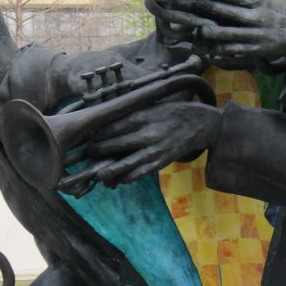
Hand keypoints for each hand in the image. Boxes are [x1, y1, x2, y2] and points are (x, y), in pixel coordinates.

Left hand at [80, 100, 220, 185]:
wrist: (203, 123)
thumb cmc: (173, 112)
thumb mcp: (152, 106)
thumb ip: (131, 114)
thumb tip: (105, 124)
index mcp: (143, 116)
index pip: (111, 127)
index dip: (95, 134)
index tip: (82, 137)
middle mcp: (147, 133)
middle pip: (114, 145)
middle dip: (95, 151)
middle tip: (83, 154)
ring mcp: (155, 150)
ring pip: (125, 164)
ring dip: (108, 170)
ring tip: (97, 173)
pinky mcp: (161, 162)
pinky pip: (139, 173)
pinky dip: (126, 177)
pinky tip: (117, 179)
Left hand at [150, 0, 285, 70]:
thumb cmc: (280, 14)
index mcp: (256, 0)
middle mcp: (254, 17)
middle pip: (222, 11)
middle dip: (199, 8)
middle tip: (177, 5)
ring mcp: (253, 35)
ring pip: (225, 33)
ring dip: (206, 31)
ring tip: (189, 28)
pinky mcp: (254, 51)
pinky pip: (233, 50)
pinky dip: (217, 50)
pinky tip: (204, 50)